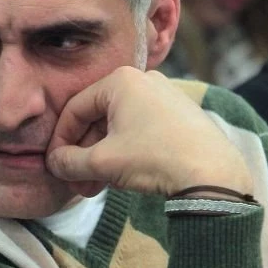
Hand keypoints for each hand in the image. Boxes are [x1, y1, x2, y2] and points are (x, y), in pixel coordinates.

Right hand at [46, 67, 252, 197]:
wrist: (214, 175)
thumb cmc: (154, 158)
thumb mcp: (102, 162)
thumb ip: (69, 161)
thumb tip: (53, 163)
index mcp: (120, 80)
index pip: (76, 108)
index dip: (60, 139)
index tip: (56, 164)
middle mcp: (143, 80)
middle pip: (98, 118)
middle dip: (83, 154)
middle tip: (77, 182)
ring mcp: (165, 96)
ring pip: (118, 127)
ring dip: (102, 157)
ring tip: (96, 187)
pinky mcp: (181, 115)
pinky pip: (140, 129)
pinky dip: (124, 152)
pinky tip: (120, 178)